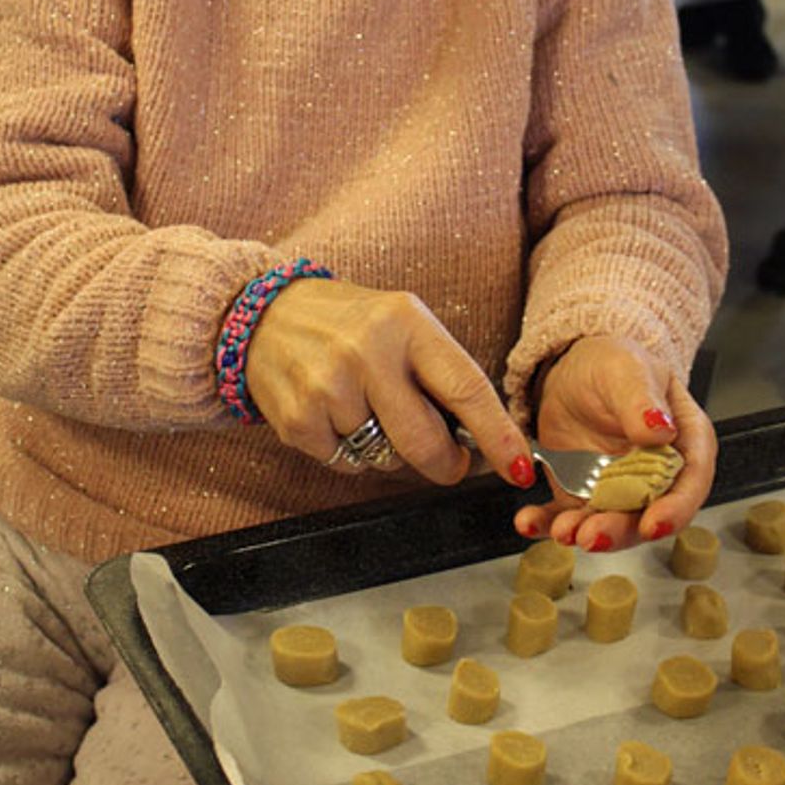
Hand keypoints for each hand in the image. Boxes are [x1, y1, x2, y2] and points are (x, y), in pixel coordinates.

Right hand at [244, 276, 533, 488]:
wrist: (264, 317)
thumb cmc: (350, 325)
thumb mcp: (403, 324)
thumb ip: (441, 373)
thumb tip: (484, 439)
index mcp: (407, 322)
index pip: (465, 388)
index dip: (498, 436)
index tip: (520, 467)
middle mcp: (368, 352)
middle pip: (425, 442)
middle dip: (446, 464)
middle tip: (450, 461)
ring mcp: (328, 387)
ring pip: (385, 458)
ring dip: (387, 449)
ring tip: (366, 407)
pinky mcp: (298, 420)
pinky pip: (347, 465)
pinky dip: (349, 452)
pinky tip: (336, 415)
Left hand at [511, 335, 717, 551]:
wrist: (571, 371)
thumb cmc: (613, 364)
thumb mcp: (627, 369)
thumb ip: (643, 401)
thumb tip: (661, 431)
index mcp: (685, 440)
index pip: (691, 480)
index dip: (676, 508)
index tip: (654, 525)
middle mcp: (656, 474)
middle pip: (647, 512)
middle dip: (620, 530)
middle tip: (593, 536)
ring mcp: (617, 489)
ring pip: (607, 522)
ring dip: (583, 532)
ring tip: (560, 530)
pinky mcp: (581, 496)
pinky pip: (565, 516)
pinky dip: (546, 523)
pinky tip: (528, 522)